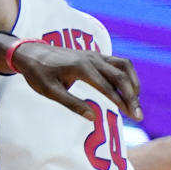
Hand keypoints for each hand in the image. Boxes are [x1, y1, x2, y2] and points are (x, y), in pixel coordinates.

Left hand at [6, 39, 142, 122]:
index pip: (108, 87)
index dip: (122, 102)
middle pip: (120, 76)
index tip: (133, 116)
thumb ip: (72, 104)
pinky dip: (127, 75)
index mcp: (81, 68)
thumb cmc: (39, 74)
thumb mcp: (50, 92)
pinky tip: (128, 90)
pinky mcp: (96, 55)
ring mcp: (95, 55)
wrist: (32, 52)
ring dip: (133, 83)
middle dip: (132, 96)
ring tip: (136, 102)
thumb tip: (93, 117)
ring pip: (124, 66)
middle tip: (138, 115)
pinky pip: (118, 62)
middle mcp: (92, 58)